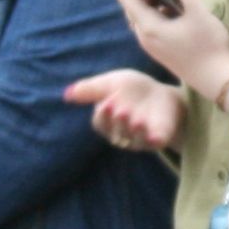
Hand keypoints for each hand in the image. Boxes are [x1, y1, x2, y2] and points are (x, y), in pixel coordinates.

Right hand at [67, 68, 188, 155]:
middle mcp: (122, 134)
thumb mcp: (111, 83)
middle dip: (118, 123)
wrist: (161, 93)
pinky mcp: (159, 140)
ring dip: (135, 132)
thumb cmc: (132, 90)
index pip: (101, 123)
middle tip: (122, 110)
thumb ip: (91, 89)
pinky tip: (154, 137)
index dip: (103, 115)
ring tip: (137, 120)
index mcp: (108, 122)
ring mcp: (141, 139)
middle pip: (117, 133)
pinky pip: (155, 145)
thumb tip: (67, 94)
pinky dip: (153, 141)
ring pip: (135, 141)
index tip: (107, 102)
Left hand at [113, 0, 228, 92]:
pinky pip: (152, 22)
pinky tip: (176, 2)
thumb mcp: (199, 13)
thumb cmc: (209, 46)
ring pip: (143, 12)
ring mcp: (152, 43)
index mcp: (149, 27)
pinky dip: (158, 7)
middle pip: (133, 2)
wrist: (220, 81)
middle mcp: (144, 36)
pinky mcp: (161, 48)